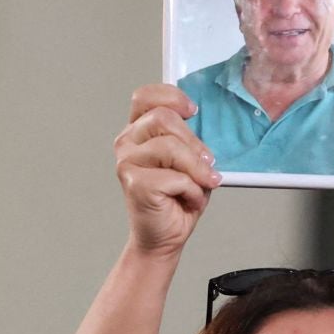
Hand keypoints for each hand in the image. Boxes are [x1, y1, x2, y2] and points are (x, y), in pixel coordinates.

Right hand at [114, 84, 219, 258]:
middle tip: (207, 164)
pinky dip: (191, 190)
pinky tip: (188, 198)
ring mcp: (126, 162)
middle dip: (194, 143)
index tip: (192, 112)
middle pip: (164, 118)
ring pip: (170, 147)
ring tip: (200, 185)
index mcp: (138, 131)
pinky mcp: (134, 183)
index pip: (145, 97)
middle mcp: (127, 143)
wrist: (165, 236)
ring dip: (195, 170)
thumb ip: (190, 140)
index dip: (171, 97)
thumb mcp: (189, 160)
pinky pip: (175, 177)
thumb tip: (203, 133)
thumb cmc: (177, 199)